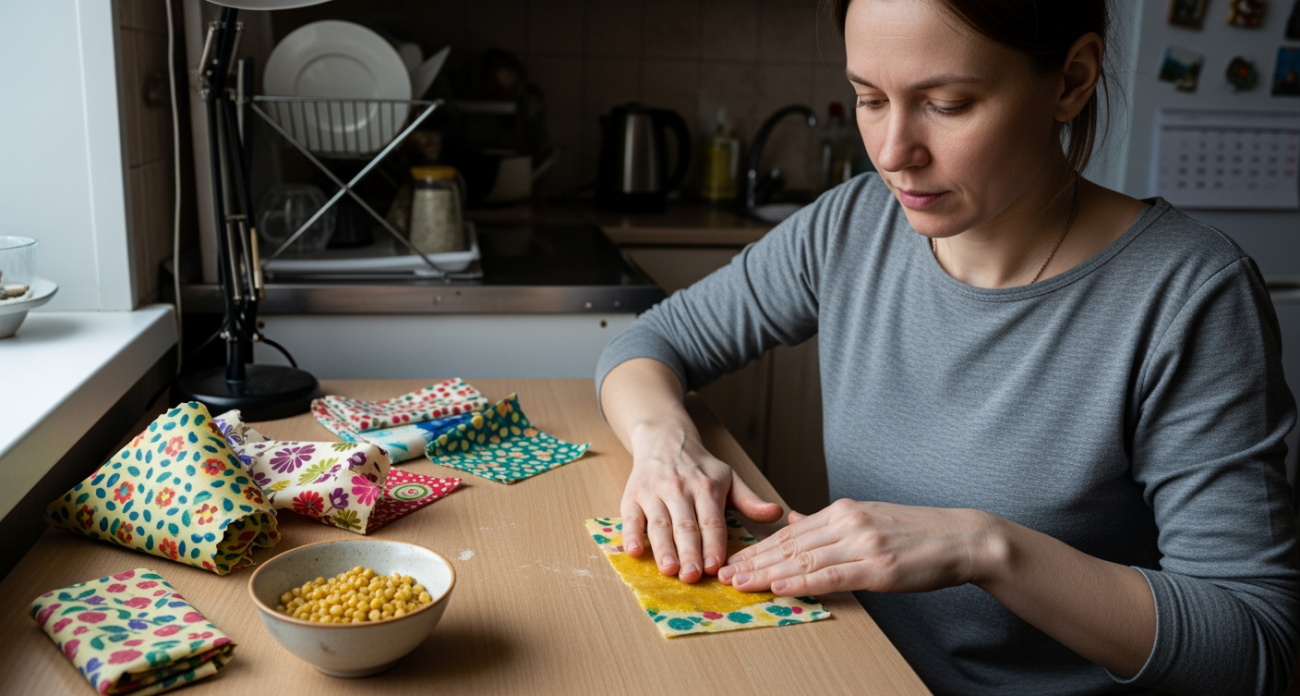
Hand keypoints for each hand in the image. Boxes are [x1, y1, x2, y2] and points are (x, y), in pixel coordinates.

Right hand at [620, 421, 782, 583]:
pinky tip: (634, 551)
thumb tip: (777, 513)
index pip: (711, 521)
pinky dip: (631, 534)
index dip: (713, 545)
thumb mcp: (728, 478)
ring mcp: (654, 492)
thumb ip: (750, 501)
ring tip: (669, 570)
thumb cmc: (699, 467)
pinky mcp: (632, 496)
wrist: (664, 439)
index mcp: (706, 487)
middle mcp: (679, 489)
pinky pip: (630, 517)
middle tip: (692, 576)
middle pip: (685, 525)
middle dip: (689, 552)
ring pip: (659, 524)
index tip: (715, 568)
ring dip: (663, 548)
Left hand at [718, 499, 996, 595]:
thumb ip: (829, 522)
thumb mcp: (868, 517)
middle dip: (754, 560)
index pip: (791, 532)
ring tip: (741, 582)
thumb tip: (793, 520)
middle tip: (725, 573)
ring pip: (804, 559)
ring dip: (768, 573)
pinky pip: (831, 575)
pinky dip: (802, 582)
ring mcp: (863, 543)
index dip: (759, 547)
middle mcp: (848, 522)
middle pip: (790, 545)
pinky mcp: (878, 566)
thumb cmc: (917, 534)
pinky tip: (780, 586)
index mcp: (844, 510)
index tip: (735, 559)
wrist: (962, 537)